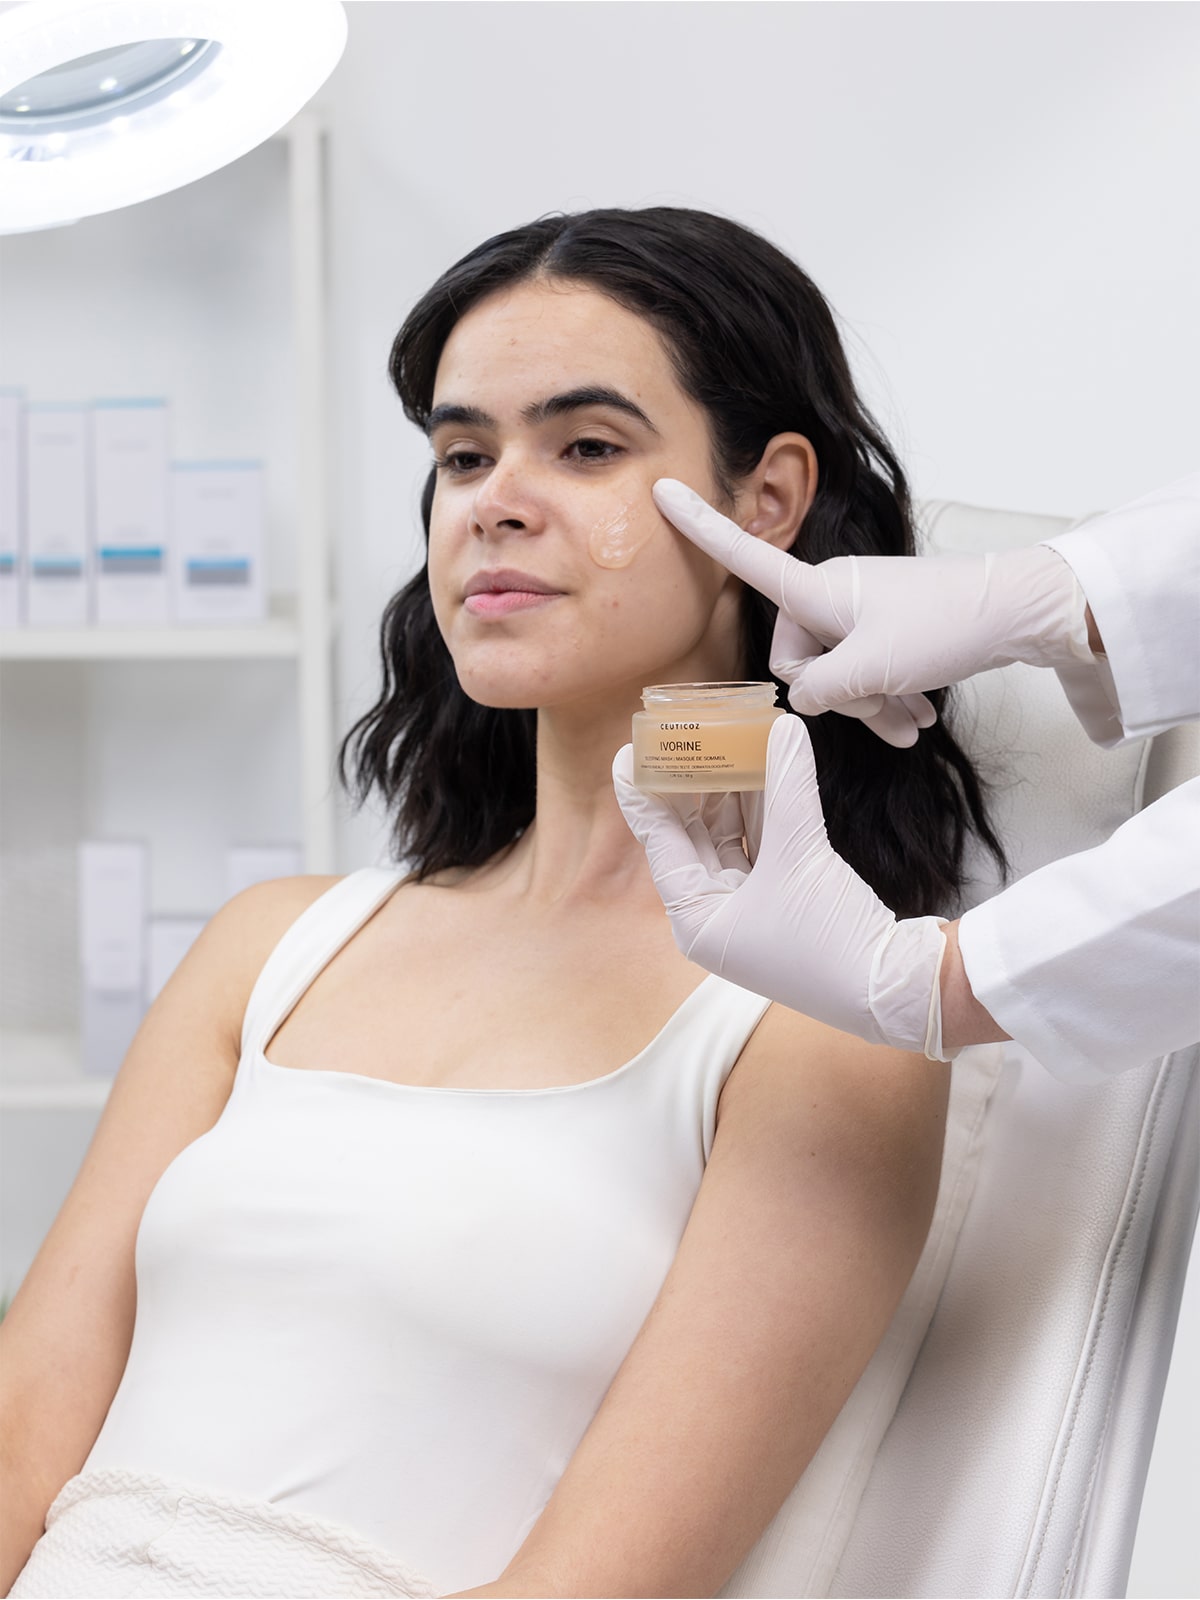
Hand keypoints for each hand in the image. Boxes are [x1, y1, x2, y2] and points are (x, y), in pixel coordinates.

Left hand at [613, 715, 954, 1054]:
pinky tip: (761, 769)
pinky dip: (760, 811)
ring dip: (729, 792)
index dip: (644, 794)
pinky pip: (758, 847)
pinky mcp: (781, 902)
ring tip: (721, 741)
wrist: (894, 989)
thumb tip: (783, 727)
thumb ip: (787, 786)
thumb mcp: (802, 854)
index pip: (660, 844)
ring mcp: (747, 911)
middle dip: (690, 786)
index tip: (628, 753)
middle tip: (683, 737)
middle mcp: (714, 917)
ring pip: (727, 838)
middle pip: (690, 838)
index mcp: (696, 920)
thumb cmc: (832, 940)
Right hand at [652, 478, 1090, 747]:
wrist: (1018, 612)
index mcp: (817, 589)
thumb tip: (804, 700)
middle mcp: (831, 593)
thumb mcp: (873, 669)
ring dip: (869, 706)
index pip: (745, 556)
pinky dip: (887, 699)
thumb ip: (822, 689)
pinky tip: (917, 721)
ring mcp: (860, 610)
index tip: (662, 488)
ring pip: (837, 672)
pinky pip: (866, 671)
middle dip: (836, 694)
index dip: (701, 527)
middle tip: (883, 707)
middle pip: (797, 655)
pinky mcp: (888, 627)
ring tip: (911, 726)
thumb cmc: (944, 627)